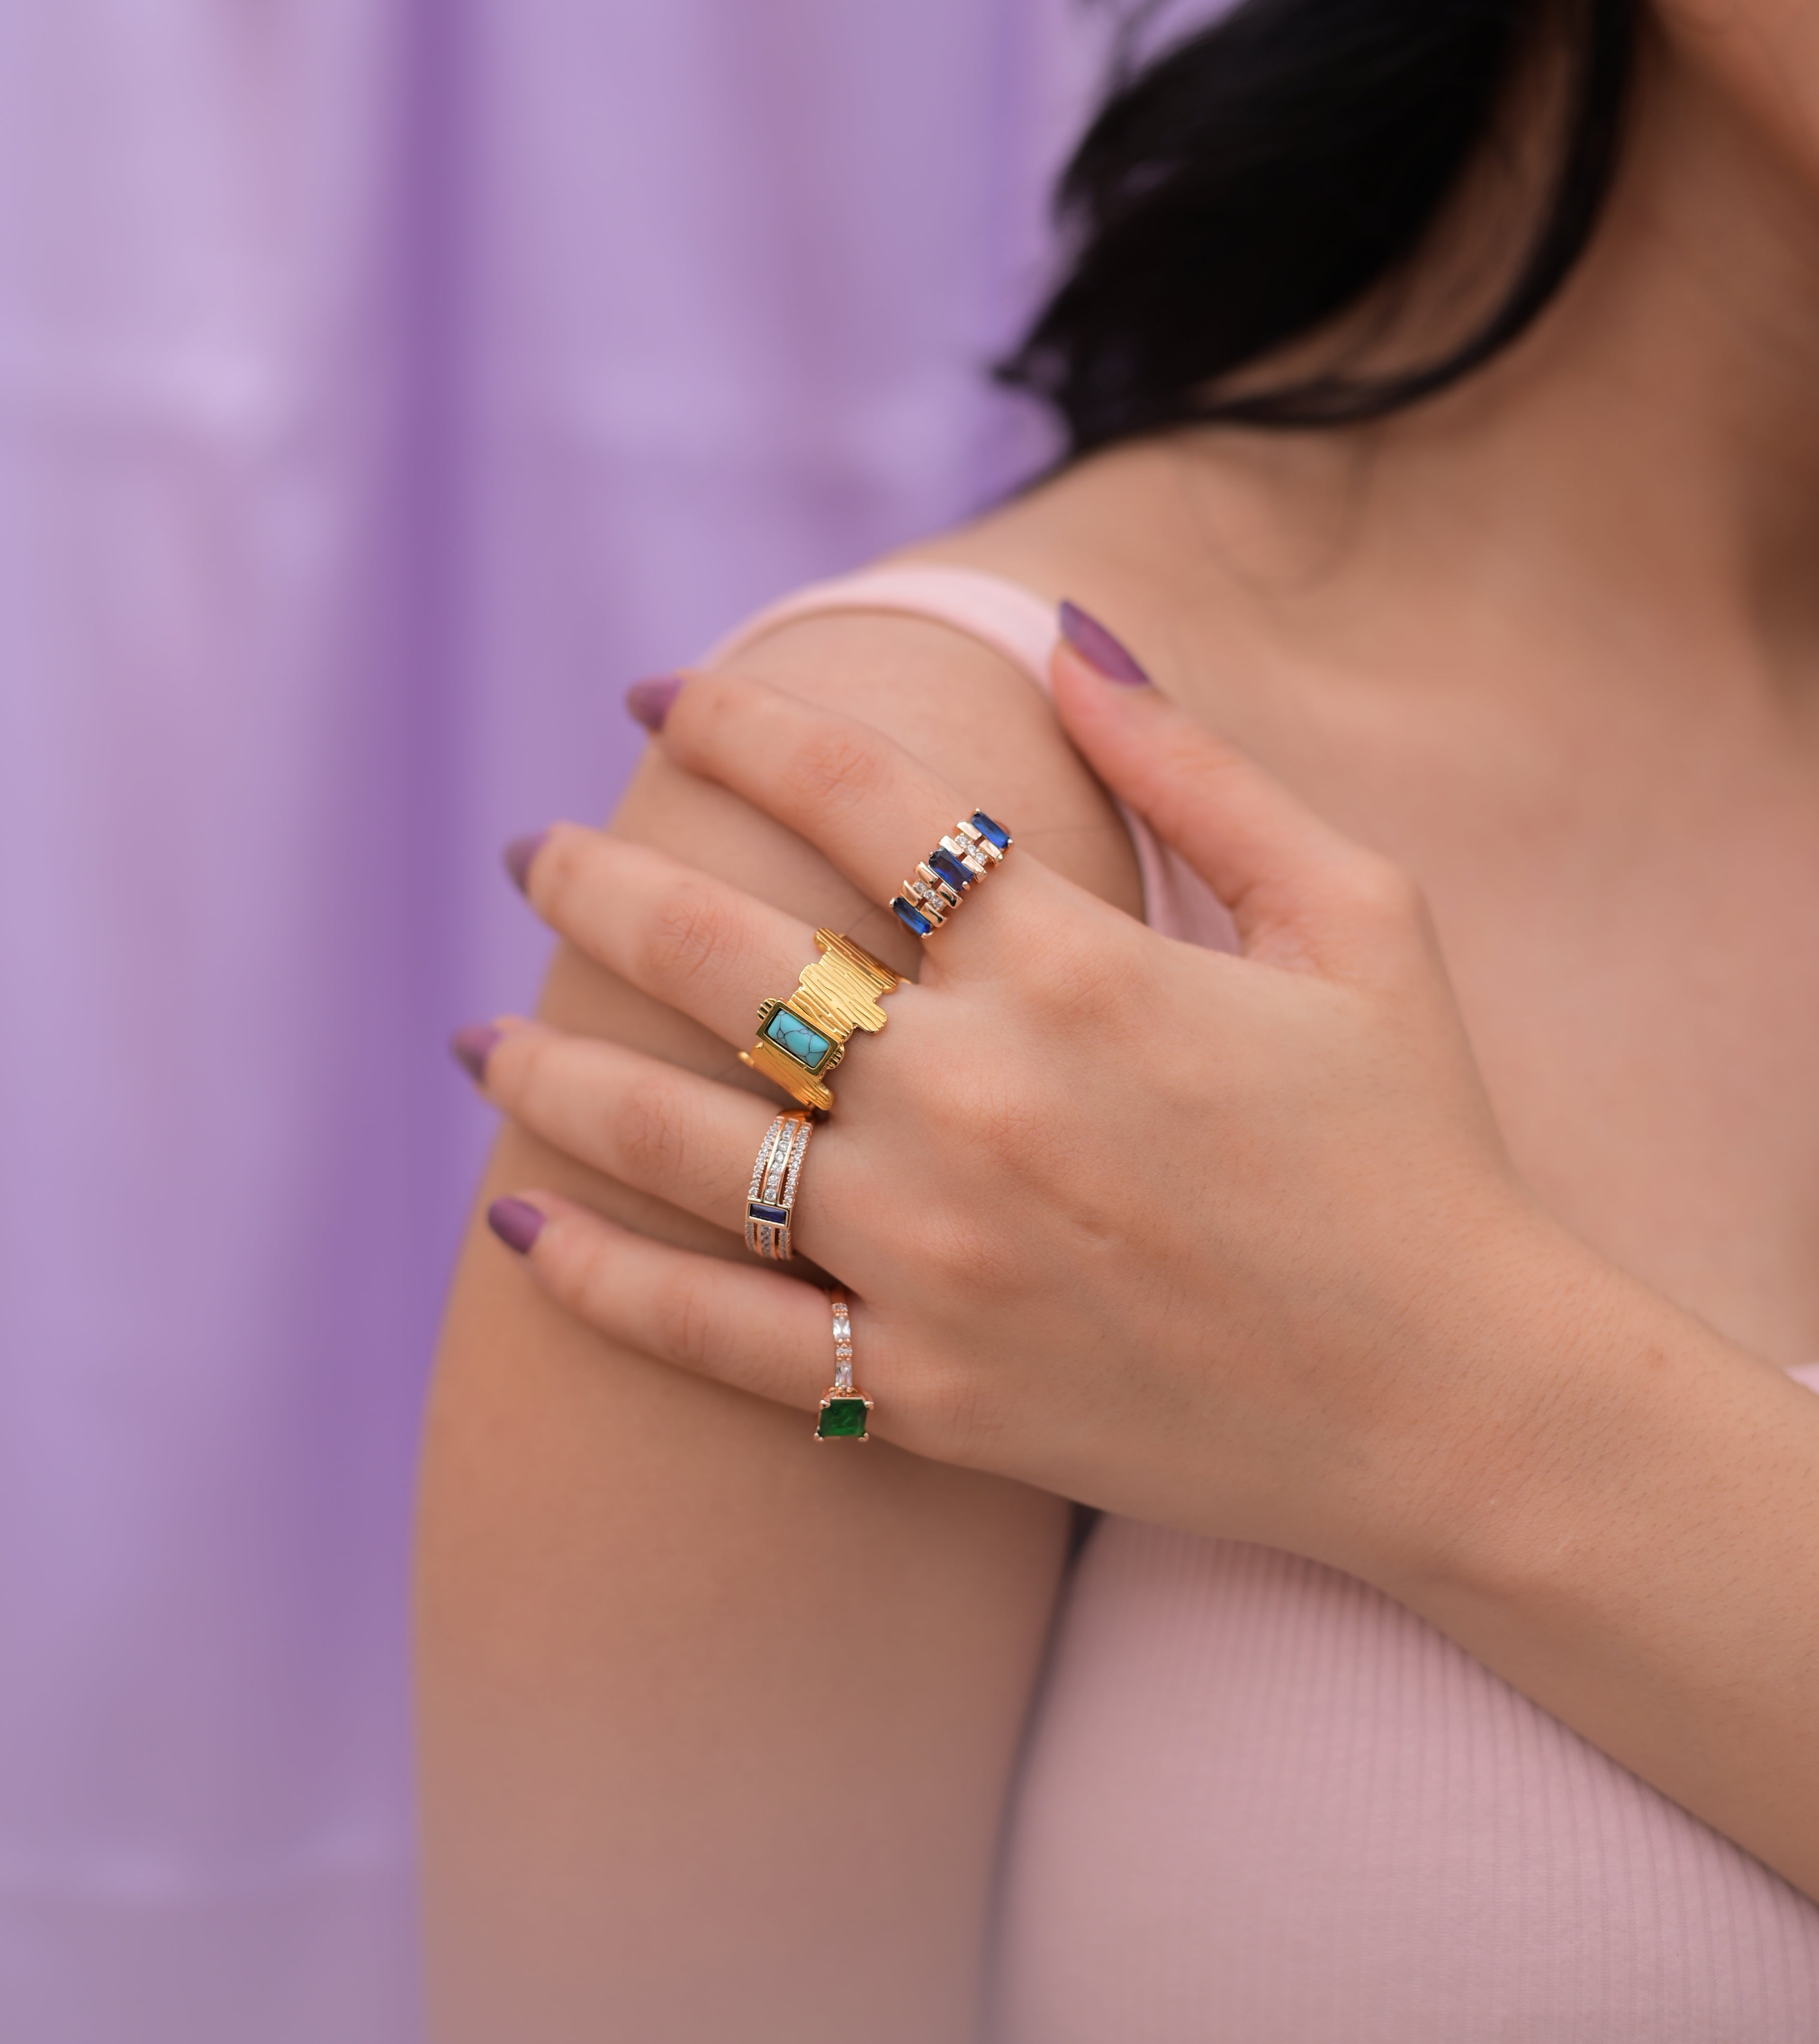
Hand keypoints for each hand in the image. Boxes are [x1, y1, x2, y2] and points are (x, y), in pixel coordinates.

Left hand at [463, 643, 1596, 1577]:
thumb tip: (1071, 639)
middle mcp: (979, 1099)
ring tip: (475, 1036)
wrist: (1453, 1405)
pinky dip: (602, 1283)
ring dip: (551, 1073)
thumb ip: (1203, 774)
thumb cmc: (1419, 1149)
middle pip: (724, 954)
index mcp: (1080, 967)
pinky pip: (717, 1332)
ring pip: (677, 1140)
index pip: (857, 801)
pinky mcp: (925, 1388)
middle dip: (598, 880)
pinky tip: (515, 1231)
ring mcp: (937, 1255)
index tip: (660, 692)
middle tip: (531, 849)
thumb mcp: (1359, 918)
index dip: (738, 720)